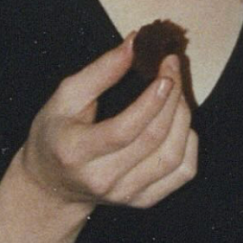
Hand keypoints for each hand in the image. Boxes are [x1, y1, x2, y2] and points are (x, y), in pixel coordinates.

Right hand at [19, 35, 197, 211]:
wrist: (51, 186)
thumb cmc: (57, 133)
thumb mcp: (65, 97)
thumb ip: (101, 70)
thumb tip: (135, 41)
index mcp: (75, 153)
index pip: (123, 130)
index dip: (151, 101)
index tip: (166, 70)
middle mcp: (102, 179)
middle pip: (153, 139)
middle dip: (172, 97)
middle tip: (173, 67)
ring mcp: (125, 195)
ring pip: (172, 156)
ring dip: (184, 117)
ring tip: (176, 91)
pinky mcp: (143, 201)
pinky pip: (183, 172)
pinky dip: (190, 143)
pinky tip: (180, 122)